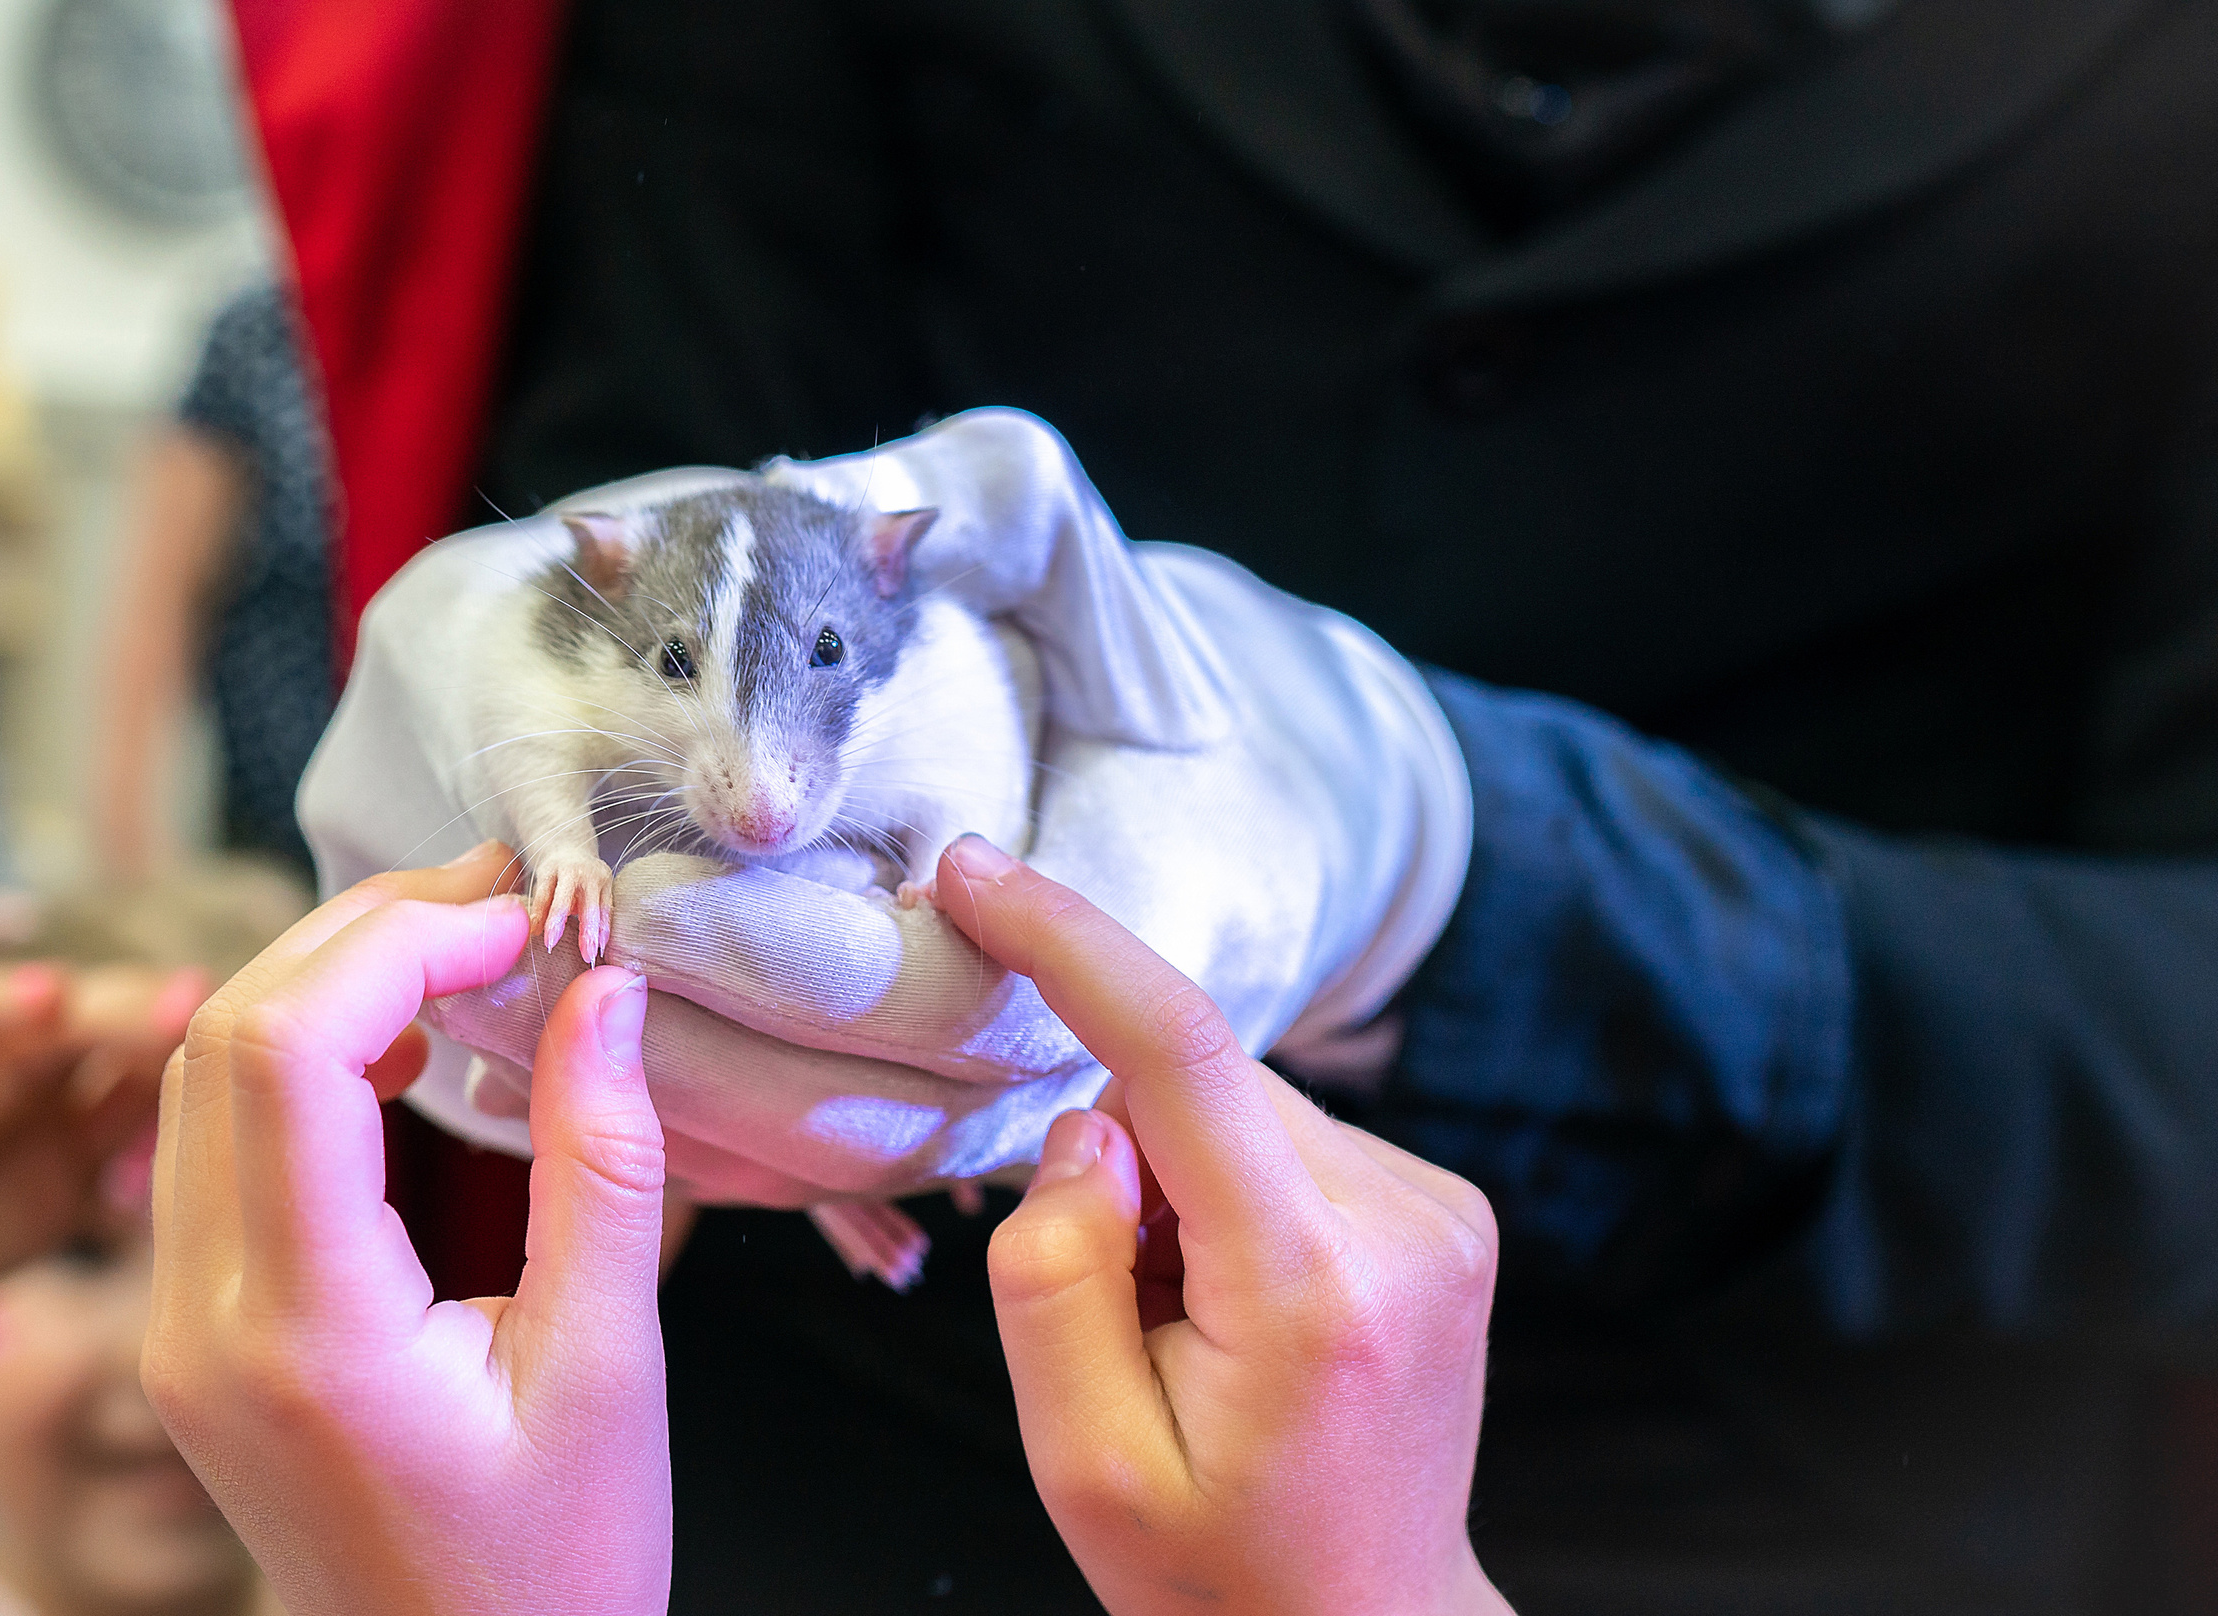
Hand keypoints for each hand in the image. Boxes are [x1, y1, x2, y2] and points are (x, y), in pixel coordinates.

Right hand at [0, 960, 201, 1361]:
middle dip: (117, 1001)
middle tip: (180, 1002)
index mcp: (57, 1068)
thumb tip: (232, 1089)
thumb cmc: (1, 1218)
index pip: (115, 1016)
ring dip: (0, 1003)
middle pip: (53, 1009)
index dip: (168, 1011)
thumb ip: (134, 1125)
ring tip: (52, 997)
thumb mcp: (83, 1172)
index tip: (238, 1014)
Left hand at [141, 842, 671, 1615]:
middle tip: (499, 902)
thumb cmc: (551, 1566)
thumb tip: (607, 990)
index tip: (523, 916)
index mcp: (304, 1331)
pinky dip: (296, 1055)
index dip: (401, 938)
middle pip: (224, 1036)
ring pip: (202, 1076)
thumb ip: (600, 1163)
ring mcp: (177, 1328)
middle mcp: (202, 1321)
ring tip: (463, 950)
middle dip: (361, 930)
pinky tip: (399, 1046)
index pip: (291, 1051)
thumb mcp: (607, 1366)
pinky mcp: (191, 1333)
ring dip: (322, 980)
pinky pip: (210, 1141)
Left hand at [309, 409, 1470, 1203]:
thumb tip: (893, 514)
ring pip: (786, 1157)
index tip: (640, 893)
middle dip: (660, 1034)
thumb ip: (1007, 524)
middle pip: (837, 1105)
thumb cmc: (1104, 664)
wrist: (1169, 810)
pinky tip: (515, 1070)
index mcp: (1116, 934)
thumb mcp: (1072, 556)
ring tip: (476, 1009)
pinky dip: (642, 1127)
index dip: (774, 956)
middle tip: (511, 961)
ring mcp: (967, 1118)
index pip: (925, 989)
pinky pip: (763, 1175)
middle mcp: (1040, 1059)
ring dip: (622, 1091)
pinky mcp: (891, 1136)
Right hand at [938, 835, 1511, 1615]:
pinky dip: (1232, 1193)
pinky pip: (1284, 1137)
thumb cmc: (1214, 1570)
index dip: (1066, 941)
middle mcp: (1402, 1221)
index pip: (1182, 1050)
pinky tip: (1243, 1309)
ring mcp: (1438, 1209)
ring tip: (1194, 1329)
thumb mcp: (1081, 1457)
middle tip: (1128, 1312)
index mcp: (1310, 1284)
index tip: (972, 869)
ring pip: (1239, 1104)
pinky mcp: (1442, 1207)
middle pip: (1197, 1083)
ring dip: (1180, 1180)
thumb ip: (1054, 1269)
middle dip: (1124, 1156)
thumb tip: (1089, 1123)